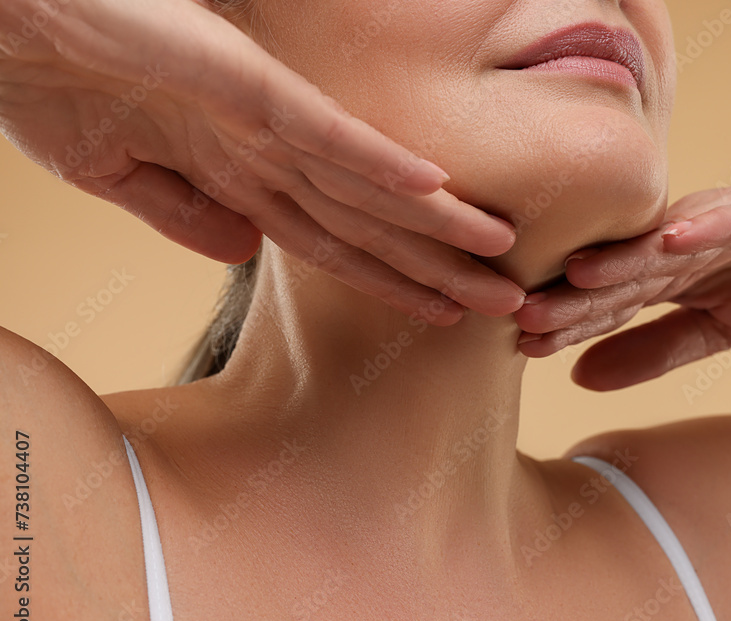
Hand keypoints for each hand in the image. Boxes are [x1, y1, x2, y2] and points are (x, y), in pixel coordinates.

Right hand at [0, 0, 523, 322]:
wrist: (1, 12)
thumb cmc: (49, 75)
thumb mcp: (116, 172)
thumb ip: (183, 213)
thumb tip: (242, 256)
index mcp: (236, 170)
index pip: (334, 241)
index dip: (393, 280)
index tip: (446, 311)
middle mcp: (263, 148)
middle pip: (368, 223)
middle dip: (439, 269)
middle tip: (509, 307)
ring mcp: (255, 116)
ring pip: (362, 185)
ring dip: (434, 226)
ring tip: (501, 260)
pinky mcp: (237, 82)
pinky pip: (319, 128)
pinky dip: (375, 161)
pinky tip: (433, 187)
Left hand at [514, 171, 730, 389]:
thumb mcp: (716, 331)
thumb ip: (652, 351)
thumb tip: (577, 377)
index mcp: (665, 269)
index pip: (610, 301)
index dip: (569, 323)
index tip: (522, 345)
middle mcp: (685, 237)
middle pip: (623, 269)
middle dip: (575, 293)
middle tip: (522, 312)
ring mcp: (728, 217)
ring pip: (669, 240)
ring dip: (625, 256)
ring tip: (577, 273)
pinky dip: (712, 224)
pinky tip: (675, 238)